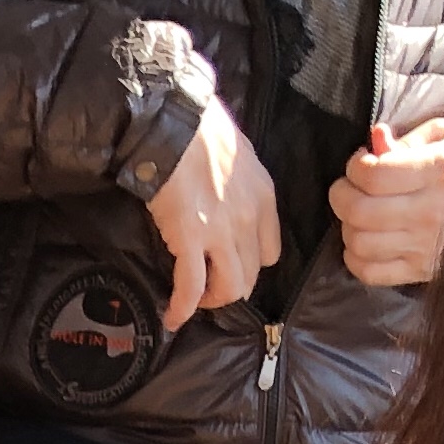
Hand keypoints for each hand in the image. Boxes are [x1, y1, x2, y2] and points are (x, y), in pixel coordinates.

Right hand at [144, 96, 277, 327]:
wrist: (175, 125)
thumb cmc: (200, 130)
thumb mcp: (237, 155)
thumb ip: (238, 182)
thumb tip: (224, 193)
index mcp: (263, 198)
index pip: (270, 252)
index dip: (251, 264)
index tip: (232, 264)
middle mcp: (249, 220)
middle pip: (251, 275)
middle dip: (231, 288)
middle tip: (210, 289)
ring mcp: (222, 232)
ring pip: (229, 287)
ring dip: (211, 300)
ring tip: (195, 301)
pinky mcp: (192, 240)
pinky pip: (191, 287)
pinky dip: (182, 308)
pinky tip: (173, 318)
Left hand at [331, 118, 443, 288]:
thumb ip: (410, 139)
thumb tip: (376, 140)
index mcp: (436, 171)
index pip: (372, 174)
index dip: (354, 167)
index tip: (359, 163)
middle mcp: (427, 211)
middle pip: (358, 211)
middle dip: (341, 196)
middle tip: (347, 188)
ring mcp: (423, 246)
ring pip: (360, 244)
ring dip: (347, 227)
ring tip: (357, 215)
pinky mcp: (421, 271)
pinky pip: (371, 273)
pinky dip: (355, 259)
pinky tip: (363, 243)